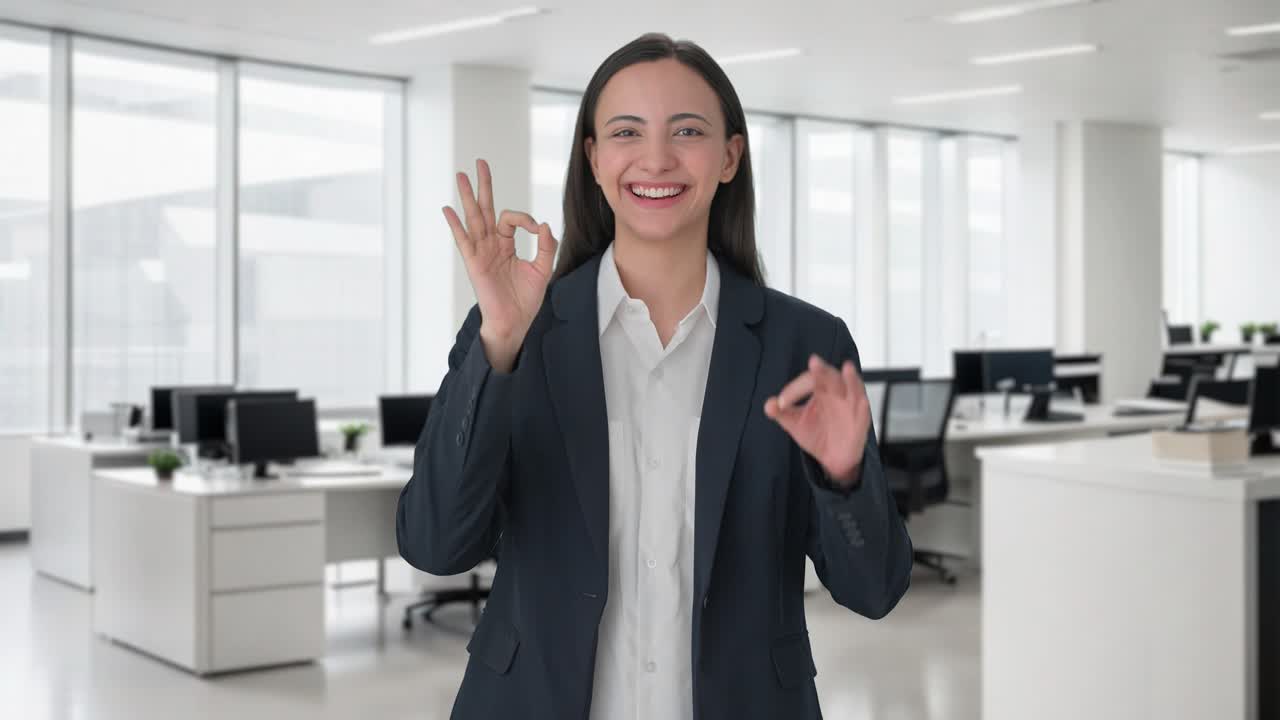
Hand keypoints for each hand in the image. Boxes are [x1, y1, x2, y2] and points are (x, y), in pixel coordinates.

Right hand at [443, 159, 558, 372]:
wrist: (515, 322)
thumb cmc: (526, 299)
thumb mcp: (543, 269)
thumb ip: (546, 247)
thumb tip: (544, 225)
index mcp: (506, 244)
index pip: (511, 219)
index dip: (525, 219)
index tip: (537, 228)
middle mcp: (491, 244)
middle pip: (486, 209)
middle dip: (484, 186)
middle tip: (480, 163)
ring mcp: (481, 252)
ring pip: (474, 218)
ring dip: (467, 196)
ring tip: (460, 175)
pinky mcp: (474, 263)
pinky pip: (463, 240)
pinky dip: (455, 225)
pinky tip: (448, 209)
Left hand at [763, 354, 870, 487]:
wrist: (832, 458)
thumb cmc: (816, 434)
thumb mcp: (795, 424)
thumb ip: (781, 413)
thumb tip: (768, 405)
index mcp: (819, 388)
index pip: (808, 380)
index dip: (794, 389)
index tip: (782, 403)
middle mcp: (836, 392)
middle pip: (831, 376)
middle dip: (823, 370)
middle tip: (814, 363)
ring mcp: (850, 404)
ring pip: (853, 387)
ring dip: (851, 378)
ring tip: (847, 368)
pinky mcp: (861, 420)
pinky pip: (864, 410)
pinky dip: (863, 405)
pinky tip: (861, 400)